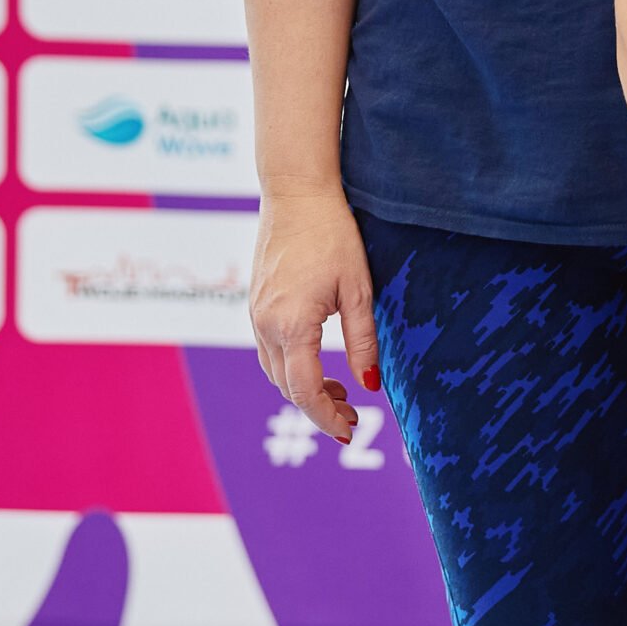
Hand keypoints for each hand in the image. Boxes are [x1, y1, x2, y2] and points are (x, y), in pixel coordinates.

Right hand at [250, 185, 380, 445]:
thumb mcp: (358, 290)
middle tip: (352, 416)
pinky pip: (269, 351)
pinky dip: (292, 367)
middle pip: (287, 386)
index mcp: (292, 325)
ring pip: (275, 371)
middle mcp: (265, 325)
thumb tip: (371, 385)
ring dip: (304, 389)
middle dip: (318, 408)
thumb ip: (363, 341)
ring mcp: (255, 315)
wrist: (296, 193)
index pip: (305, 391)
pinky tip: (318, 363)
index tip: (350, 432)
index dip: (327, 418)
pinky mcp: (256, 304)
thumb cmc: (333, 235)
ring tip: (340, 393)